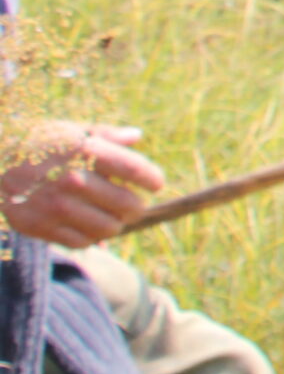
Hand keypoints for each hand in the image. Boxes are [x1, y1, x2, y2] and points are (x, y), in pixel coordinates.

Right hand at [1, 121, 165, 248]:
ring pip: (109, 228)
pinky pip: (83, 242)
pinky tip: (88, 224)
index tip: (155, 184)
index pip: (135, 169)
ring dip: (116, 224)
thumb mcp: (71, 131)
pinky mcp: (41, 227)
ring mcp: (56, 207)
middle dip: (136, 206)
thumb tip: (137, 137)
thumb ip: (107, 135)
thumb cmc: (39, 145)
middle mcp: (72, 181)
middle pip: (128, 205)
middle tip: (133, 204)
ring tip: (112, 216)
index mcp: (84, 152)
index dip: (152, 179)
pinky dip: (92, 237)